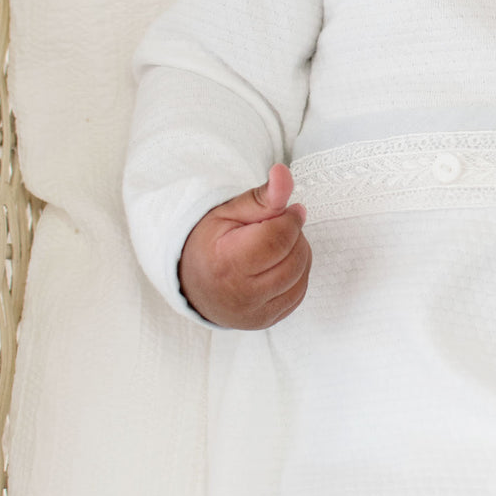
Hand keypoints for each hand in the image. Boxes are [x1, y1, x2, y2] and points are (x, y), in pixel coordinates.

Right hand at [178, 163, 311, 328]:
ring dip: (298, 253)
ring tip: (276, 245)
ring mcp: (254, 314)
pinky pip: (299, 293)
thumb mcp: (231, 211)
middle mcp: (241, 296)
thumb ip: (263, 195)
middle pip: (294, 258)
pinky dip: (297, 274)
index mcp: (226, 263)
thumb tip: (284, 173)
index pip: (278, 238)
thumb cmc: (212, 242)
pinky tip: (278, 264)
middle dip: (294, 235)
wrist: (194, 283)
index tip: (285, 210)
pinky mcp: (267, 322)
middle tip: (277, 228)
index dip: (288, 218)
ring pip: (301, 275)